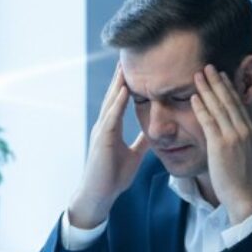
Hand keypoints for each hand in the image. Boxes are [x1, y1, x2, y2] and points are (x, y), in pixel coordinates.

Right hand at [69, 64, 148, 228]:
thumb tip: (153, 133)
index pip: (121, 100)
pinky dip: (117, 104)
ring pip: (111, 102)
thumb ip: (141, 142)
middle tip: (128, 55)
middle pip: (114, 96)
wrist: (99, 195)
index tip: (135, 67)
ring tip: (125, 66)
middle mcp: (105, 125)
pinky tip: (124, 91)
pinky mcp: (102, 140)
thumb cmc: (113, 176)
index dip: (127, 84)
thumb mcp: (133, 155)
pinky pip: (111, 118)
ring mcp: (102, 131)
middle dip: (121, 76)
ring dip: (118, 83)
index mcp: (112, 128)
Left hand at [191, 64, 251, 222]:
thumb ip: (246, 141)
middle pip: (229, 100)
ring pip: (218, 106)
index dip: (230, 88)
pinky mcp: (220, 144)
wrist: (246, 195)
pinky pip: (208, 120)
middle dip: (218, 81)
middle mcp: (244, 129)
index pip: (239, 104)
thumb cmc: (246, 181)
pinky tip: (194, 97)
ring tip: (198, 75)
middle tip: (208, 67)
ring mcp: (233, 135)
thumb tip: (241, 136)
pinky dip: (201, 107)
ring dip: (207, 89)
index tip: (222, 76)